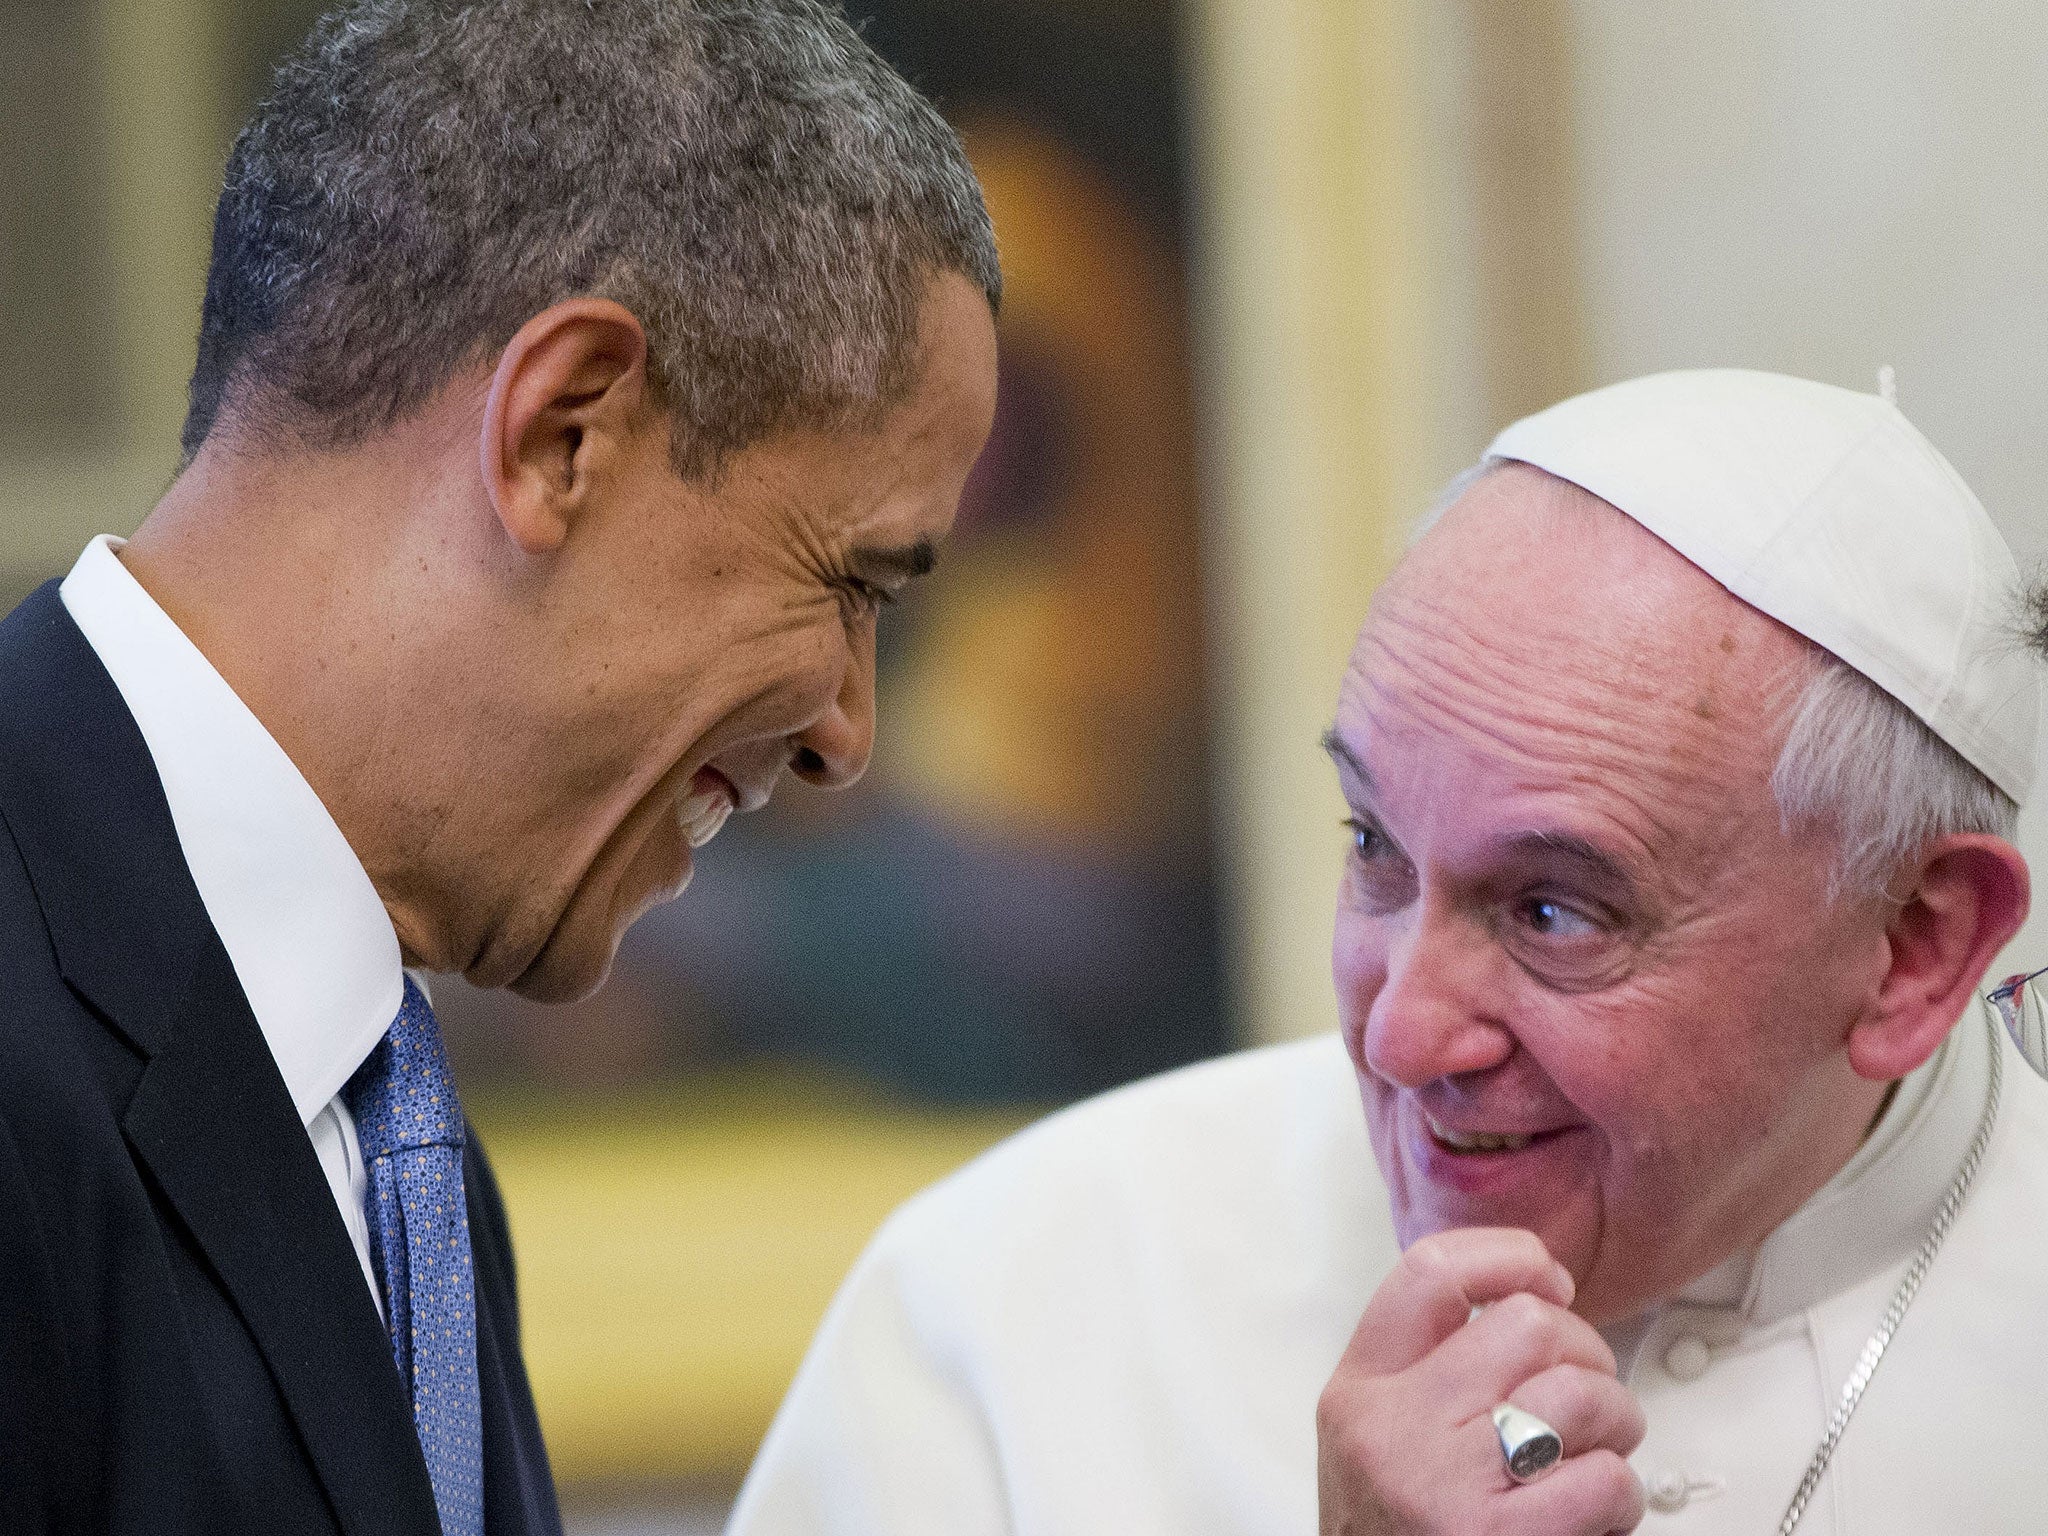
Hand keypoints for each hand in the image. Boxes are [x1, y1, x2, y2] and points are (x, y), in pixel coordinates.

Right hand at [1318, 1228, 1645, 1534]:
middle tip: (1586, 1389)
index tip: (1546, 1275)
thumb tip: (1537, 1303)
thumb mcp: (1375, 1440)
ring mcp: (1447, 1490)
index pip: (1430, 1275)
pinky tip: (1596, 1510)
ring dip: (1616, 1419)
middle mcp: (1395, 1431)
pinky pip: (1604, 1481)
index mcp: (1358, 1392)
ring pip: (1580, 1394)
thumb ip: (1428, 1371)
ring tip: (1600, 1450)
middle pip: (1525, 1325)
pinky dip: (1621, 1491)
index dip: (1505, 1256)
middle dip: (1584, 1351)